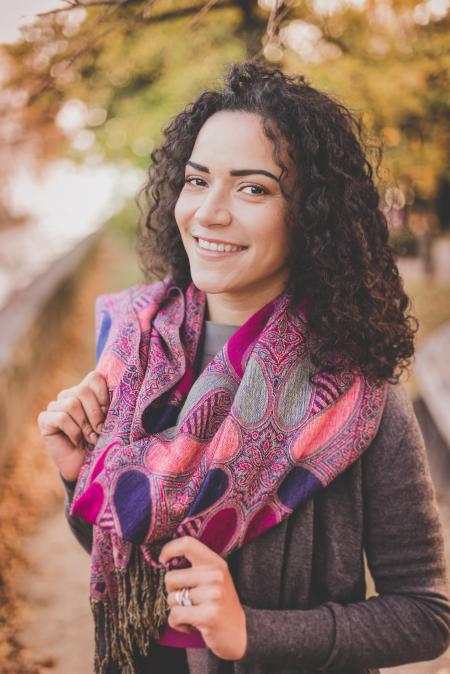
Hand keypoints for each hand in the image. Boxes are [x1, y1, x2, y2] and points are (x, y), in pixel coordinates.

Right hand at [37, 370, 108, 482]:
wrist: (86, 464)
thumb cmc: (101, 441)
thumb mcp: (110, 421)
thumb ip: (111, 406)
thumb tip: (116, 394)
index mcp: (86, 390)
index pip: (94, 377)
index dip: (103, 395)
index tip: (109, 414)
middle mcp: (69, 395)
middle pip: (82, 391)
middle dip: (95, 414)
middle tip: (101, 430)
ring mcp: (55, 406)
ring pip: (71, 404)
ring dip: (85, 425)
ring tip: (90, 438)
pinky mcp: (45, 419)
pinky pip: (61, 418)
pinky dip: (74, 432)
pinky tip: (77, 441)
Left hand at [160, 536, 246, 660]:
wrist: (238, 633)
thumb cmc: (219, 604)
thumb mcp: (214, 579)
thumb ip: (196, 567)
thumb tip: (165, 557)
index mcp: (216, 563)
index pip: (187, 544)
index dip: (169, 549)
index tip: (163, 559)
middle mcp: (215, 575)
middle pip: (171, 577)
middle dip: (172, 592)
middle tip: (187, 601)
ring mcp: (213, 595)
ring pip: (171, 599)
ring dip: (176, 610)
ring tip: (193, 613)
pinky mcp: (208, 615)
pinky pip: (174, 616)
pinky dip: (177, 624)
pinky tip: (191, 625)